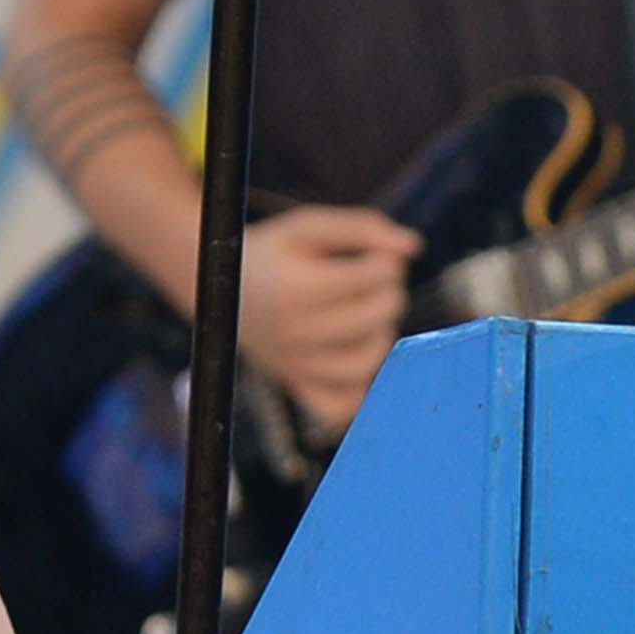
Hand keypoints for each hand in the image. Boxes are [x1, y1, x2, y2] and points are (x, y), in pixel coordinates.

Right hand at [238, 202, 419, 434]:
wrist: (221, 287)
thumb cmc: (275, 252)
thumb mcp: (307, 227)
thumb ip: (361, 228)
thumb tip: (413, 246)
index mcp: (295, 286)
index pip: (370, 277)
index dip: (387, 261)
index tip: (378, 254)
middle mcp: (292, 332)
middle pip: (373, 318)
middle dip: (388, 293)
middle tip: (378, 281)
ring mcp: (294, 366)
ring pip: (365, 363)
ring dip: (381, 334)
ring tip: (369, 314)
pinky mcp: (297, 388)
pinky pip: (342, 405)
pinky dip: (359, 386)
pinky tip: (353, 352)